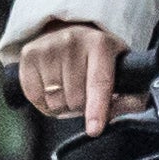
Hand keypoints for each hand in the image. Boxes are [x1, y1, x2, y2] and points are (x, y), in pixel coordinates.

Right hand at [15, 21, 121, 138]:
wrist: (68, 30)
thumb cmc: (97, 55)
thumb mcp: (120, 66)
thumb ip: (130, 93)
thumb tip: (129, 108)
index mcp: (100, 45)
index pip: (99, 83)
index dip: (97, 110)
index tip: (94, 129)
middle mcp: (73, 42)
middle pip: (75, 98)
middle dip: (81, 108)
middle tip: (83, 96)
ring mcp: (48, 47)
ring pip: (54, 100)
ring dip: (62, 106)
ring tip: (68, 91)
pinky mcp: (29, 54)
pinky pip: (34, 96)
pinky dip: (43, 102)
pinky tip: (51, 90)